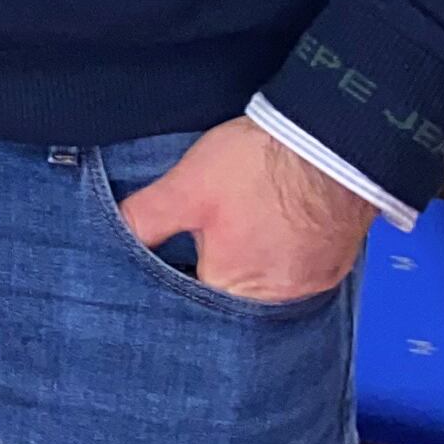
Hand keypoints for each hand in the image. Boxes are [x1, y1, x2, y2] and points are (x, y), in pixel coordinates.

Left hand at [114, 118, 374, 302]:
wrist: (330, 143)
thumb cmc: (258, 167)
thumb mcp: (185, 188)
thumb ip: (145, 220)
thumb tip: (112, 238)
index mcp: (230, 288)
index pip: (191, 299)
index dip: (175, 273)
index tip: (173, 252)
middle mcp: (273, 300)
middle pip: (231, 293)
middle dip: (215, 266)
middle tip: (211, 232)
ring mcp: (307, 284)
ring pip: (265, 282)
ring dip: (251, 261)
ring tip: (241, 226)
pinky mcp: (331, 266)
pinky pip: (296, 270)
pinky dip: (281, 253)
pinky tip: (271, 227)